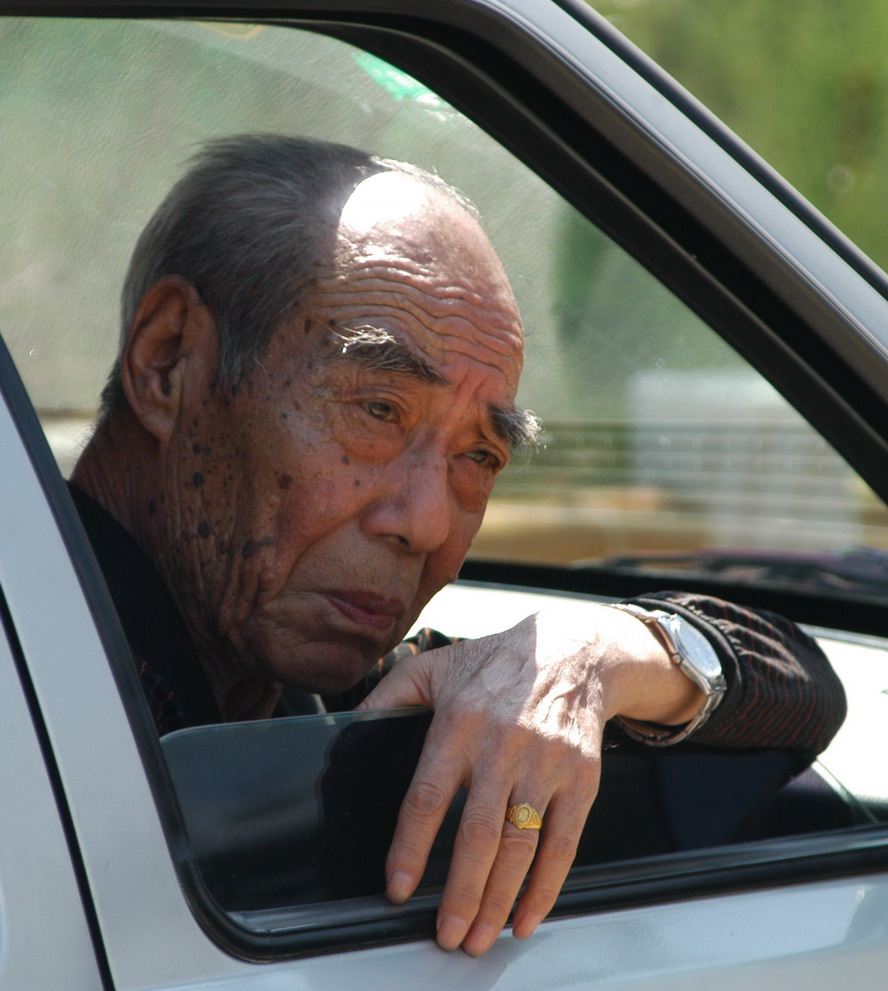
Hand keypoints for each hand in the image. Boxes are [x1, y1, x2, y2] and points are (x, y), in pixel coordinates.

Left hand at [356, 604, 701, 954]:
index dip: (410, 848)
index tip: (399, 889)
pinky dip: (546, 887)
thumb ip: (389, 695)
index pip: (428, 796)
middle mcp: (503, 744)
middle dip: (461, 894)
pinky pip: (564, 842)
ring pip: (520, 845)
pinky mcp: (580, 777)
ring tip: (480, 937)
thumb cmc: (497, 662)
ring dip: (499, 900)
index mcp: (460, 721)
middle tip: (448, 935)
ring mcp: (545, 762)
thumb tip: (350, 730)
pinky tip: (527, 915)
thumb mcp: (435, 665)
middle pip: (478, 834)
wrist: (574, 650)